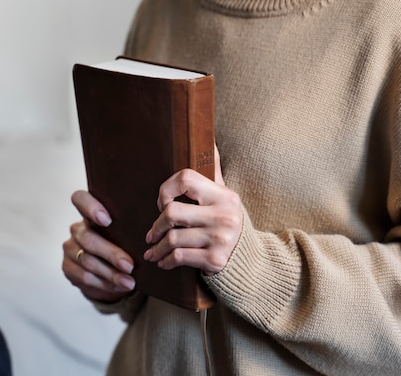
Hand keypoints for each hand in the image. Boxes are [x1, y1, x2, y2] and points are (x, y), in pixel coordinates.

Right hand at [62, 191, 135, 302]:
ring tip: (129, 282)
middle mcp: (77, 229)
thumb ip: (129, 228)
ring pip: (88, 262)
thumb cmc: (120, 244)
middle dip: (111, 254)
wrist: (105, 268)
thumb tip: (153, 232)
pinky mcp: (68, 267)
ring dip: (111, 274)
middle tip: (130, 266)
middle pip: (89, 239)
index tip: (107, 220)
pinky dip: (104, 284)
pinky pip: (84, 277)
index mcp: (89, 213)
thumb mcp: (124, 233)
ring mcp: (70, 248)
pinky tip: (119, 287)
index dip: (91, 208)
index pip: (80, 199)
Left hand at [143, 146, 241, 275]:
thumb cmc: (226, 222)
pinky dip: (166, 261)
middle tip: (151, 234)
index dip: (166, 189)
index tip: (162, 204)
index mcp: (223, 195)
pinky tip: (163, 261)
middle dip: (156, 225)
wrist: (249, 259)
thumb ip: (213, 172)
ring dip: (157, 247)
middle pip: (172, 212)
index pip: (185, 179)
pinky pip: (179, 257)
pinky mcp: (215, 260)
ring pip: (172, 239)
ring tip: (153, 250)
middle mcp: (224, 215)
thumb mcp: (224, 196)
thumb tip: (210, 139)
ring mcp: (220, 239)